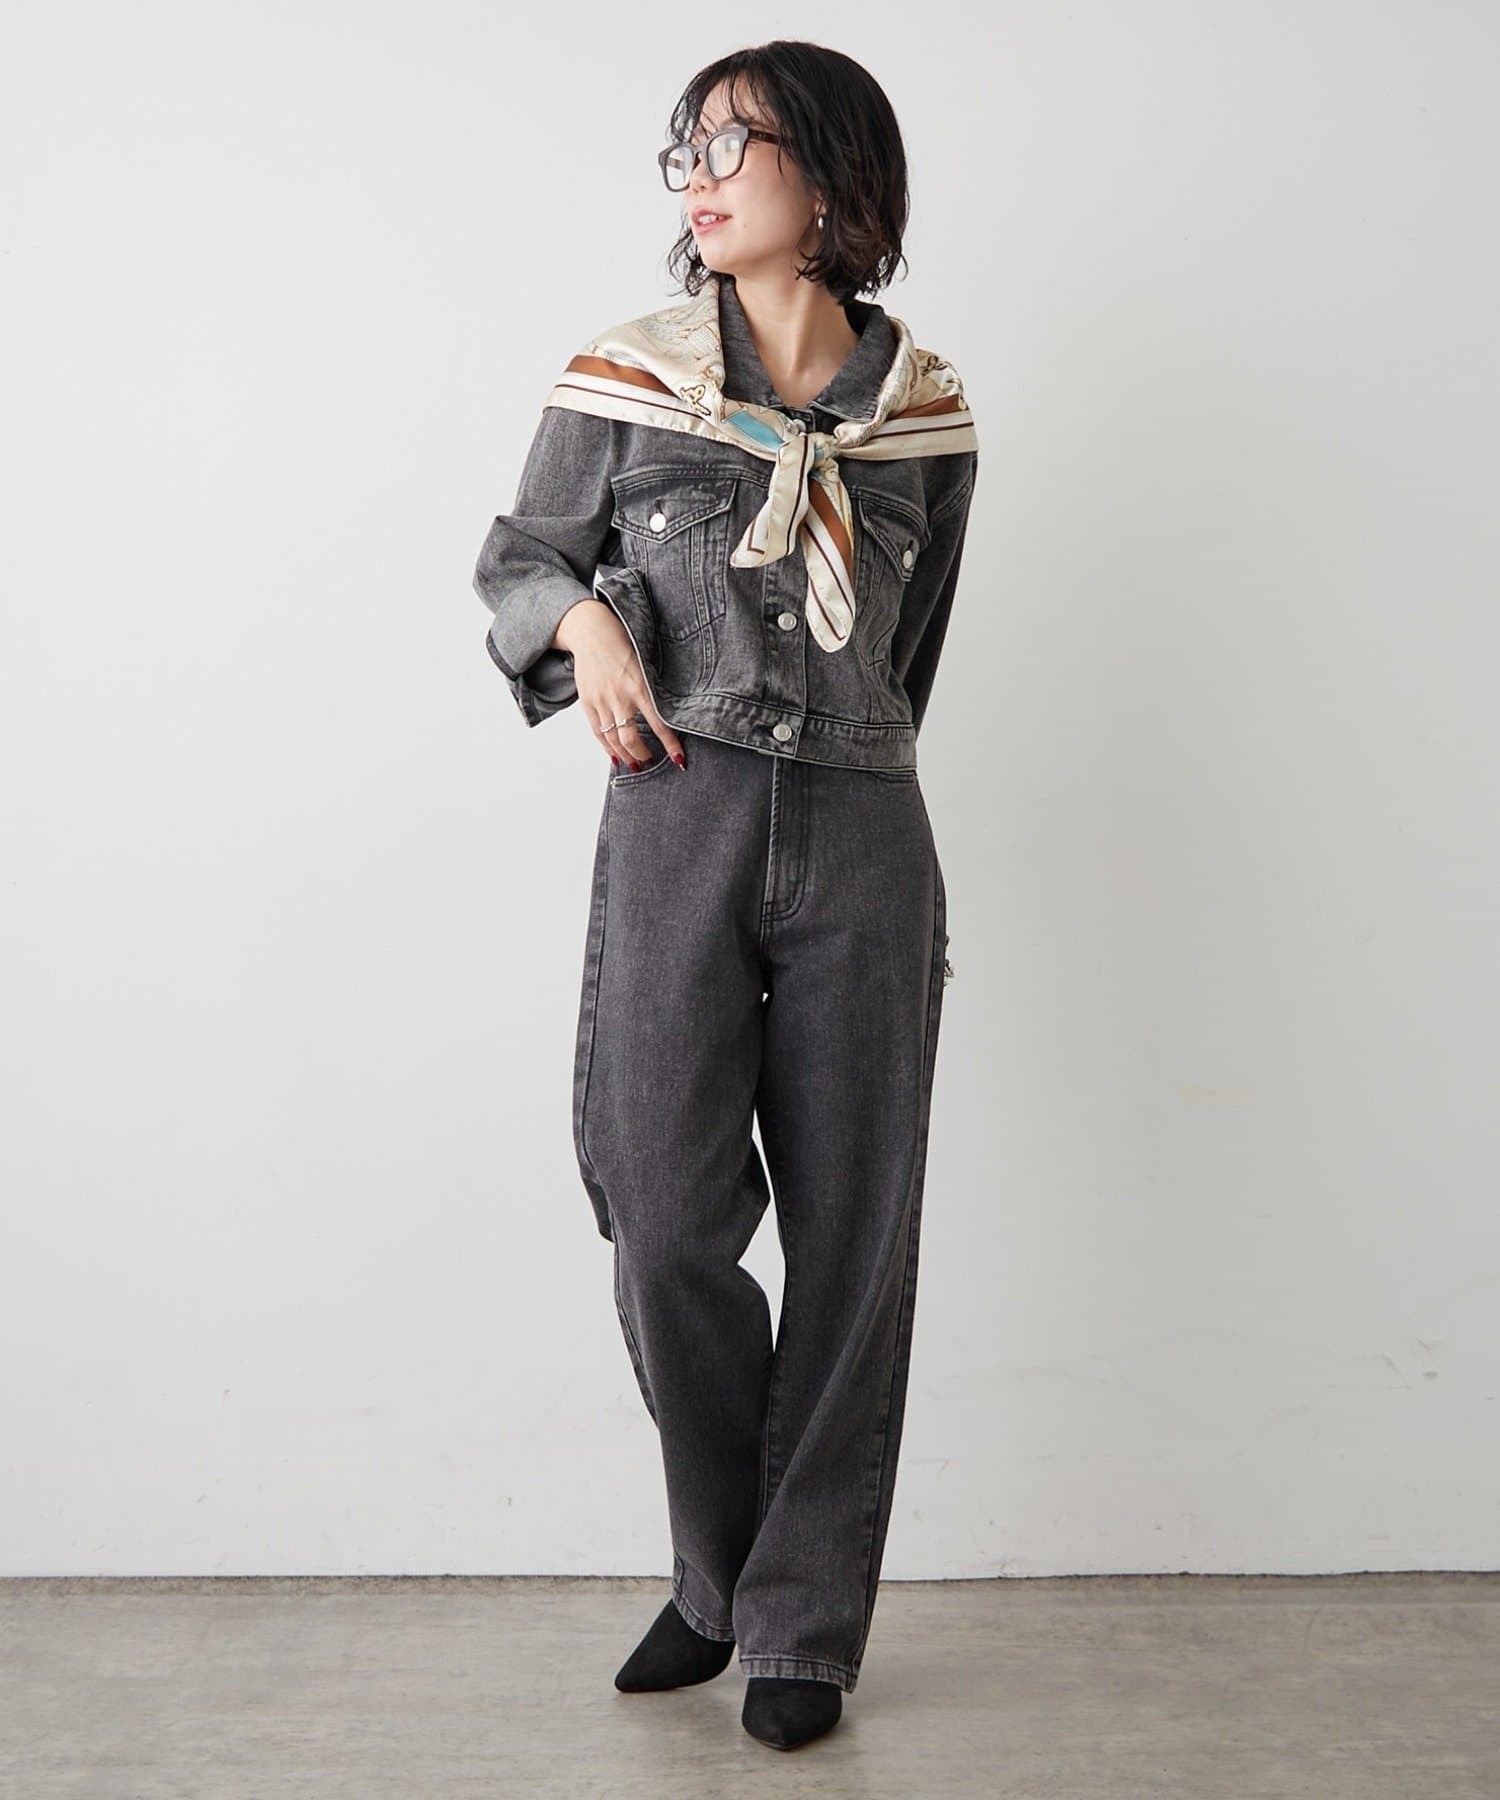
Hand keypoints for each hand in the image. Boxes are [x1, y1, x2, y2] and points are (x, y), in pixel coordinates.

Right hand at [553, 599, 686, 771]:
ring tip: (635, 764)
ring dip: (626, 756)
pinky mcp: (587, 702)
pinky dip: (607, 748)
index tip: (679, 759)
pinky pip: (597, 732)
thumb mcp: (645, 663)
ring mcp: (601, 701)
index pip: (659, 724)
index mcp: (640, 686)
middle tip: (651, 762)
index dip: (670, 745)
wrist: (591, 632)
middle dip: (643, 756)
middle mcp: (620, 697)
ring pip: (613, 740)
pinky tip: (615, 757)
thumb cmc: (622, 644)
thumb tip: (666, 713)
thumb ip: (653, 688)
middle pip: (631, 739)